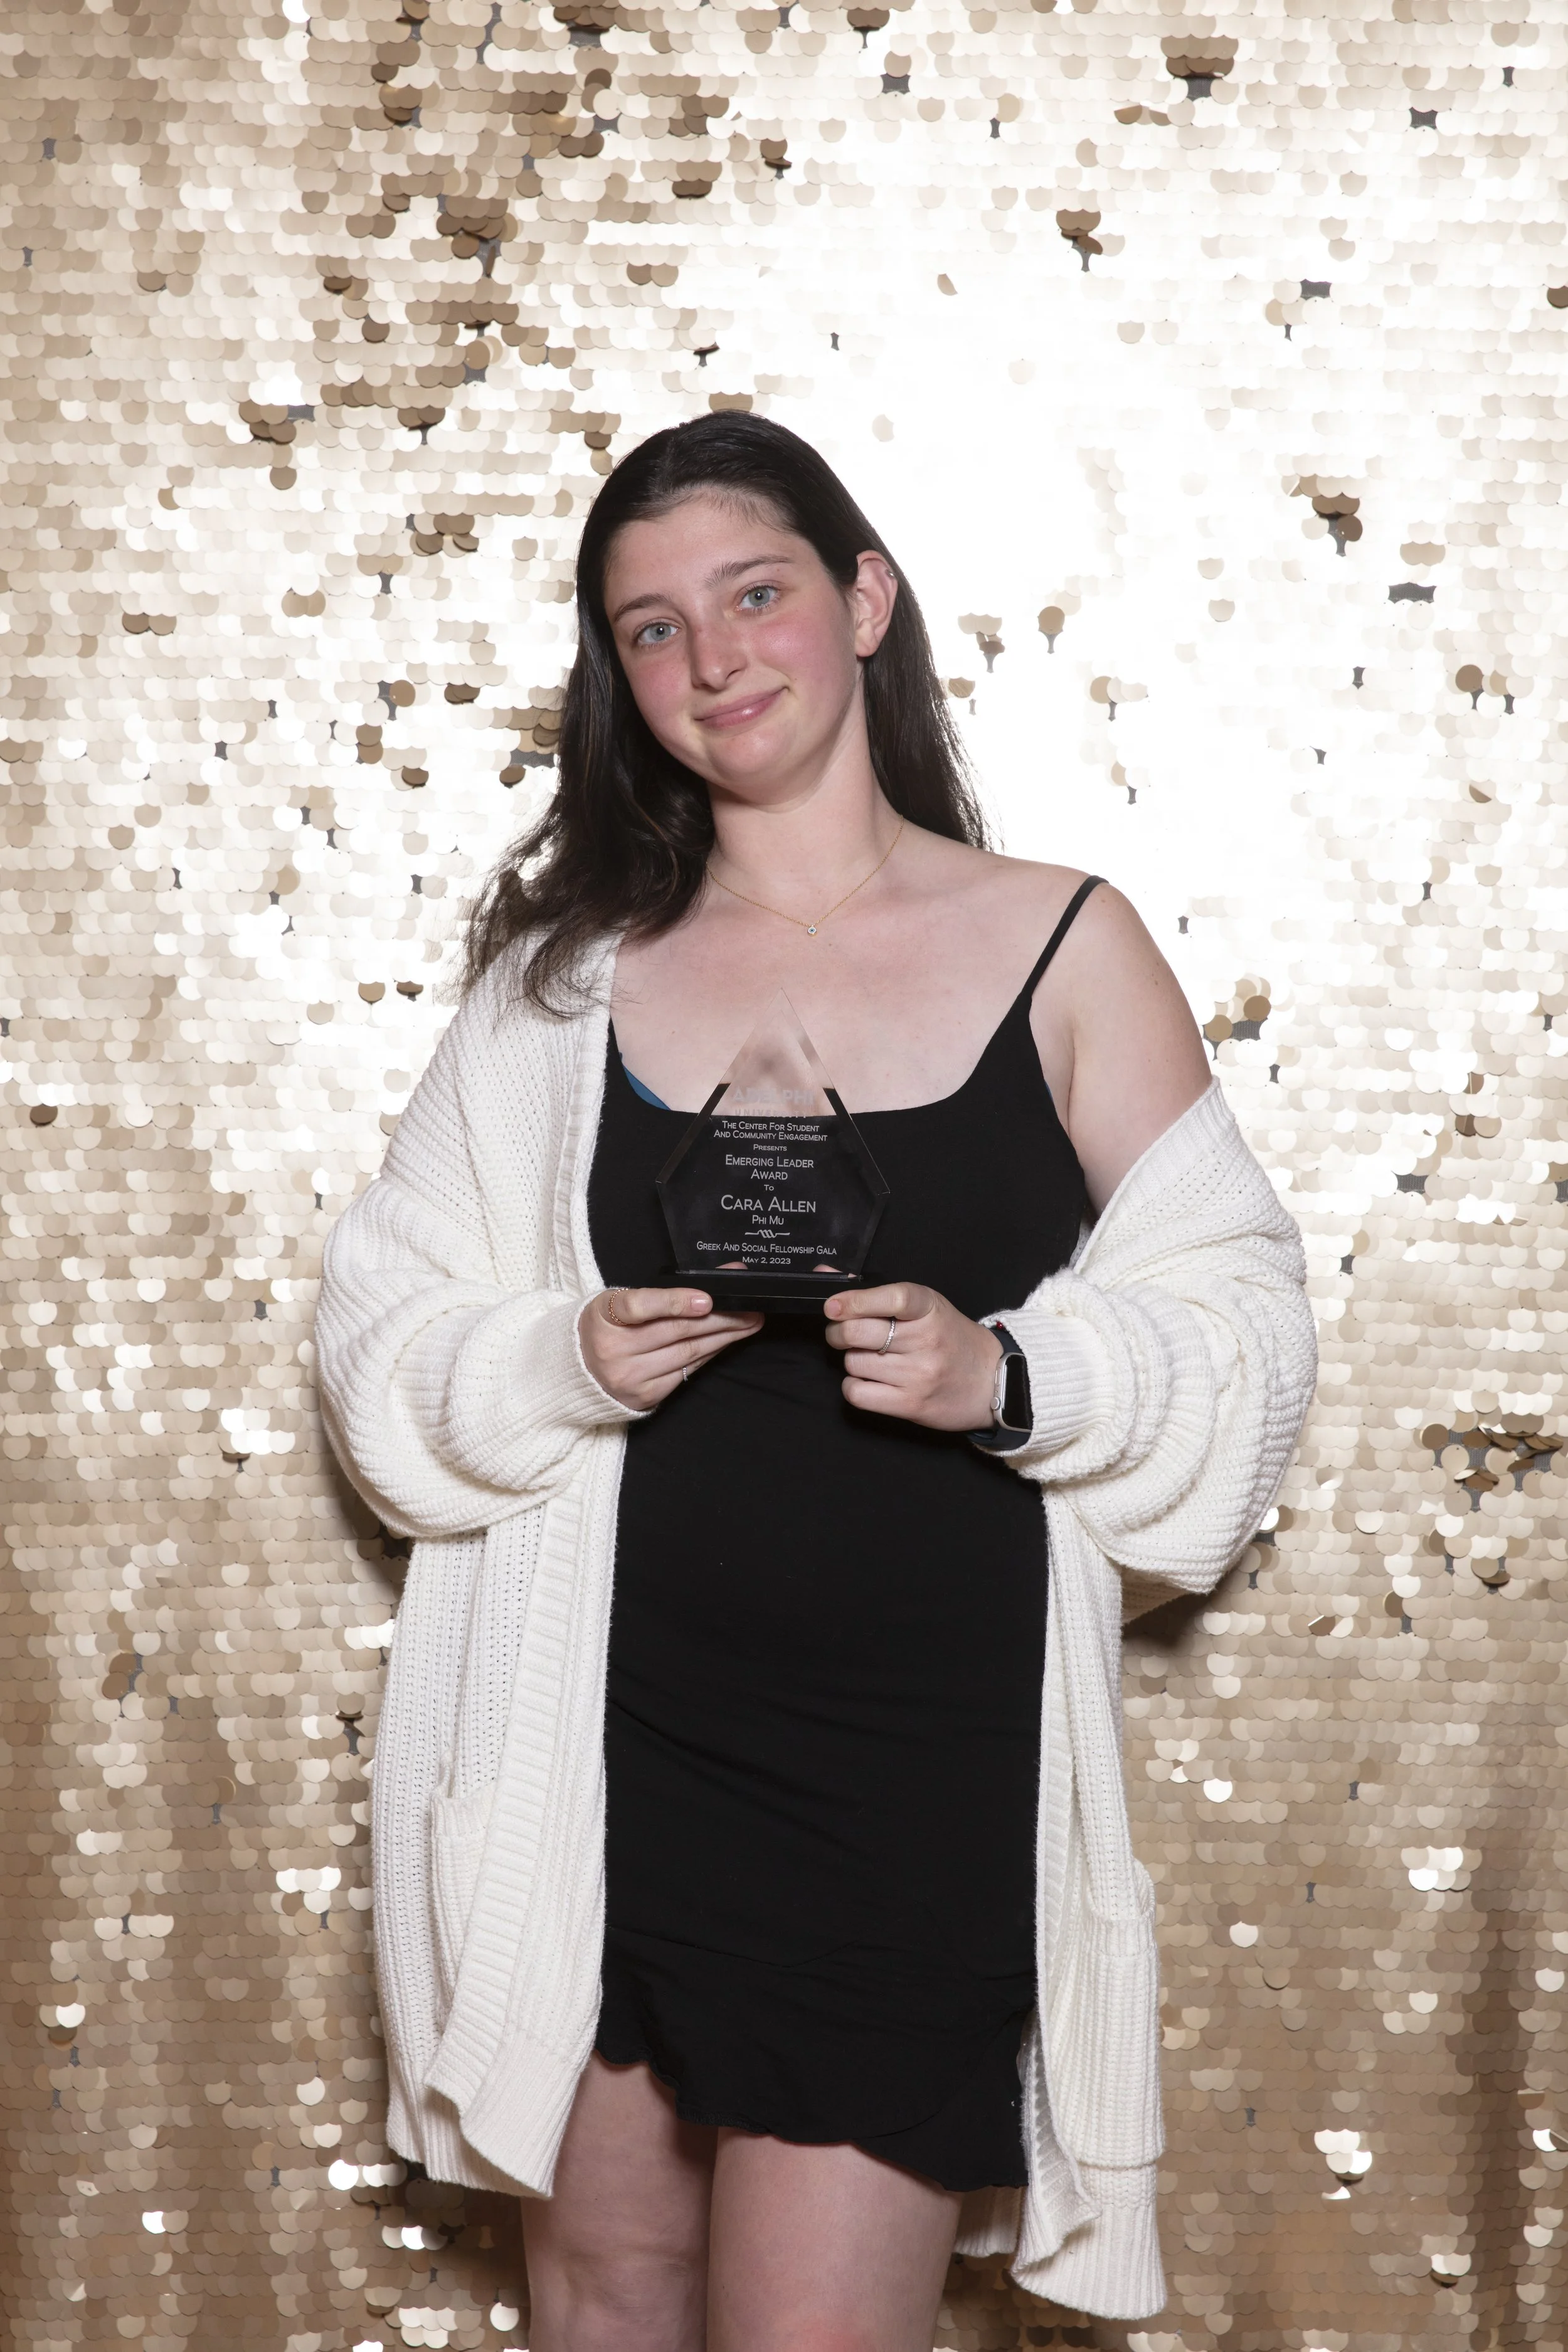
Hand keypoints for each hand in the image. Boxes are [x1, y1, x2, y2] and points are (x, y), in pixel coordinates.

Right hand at [580, 1287, 762, 1412]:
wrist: (577, 1370)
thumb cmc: (607, 1327)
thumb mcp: (618, 1302)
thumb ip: (660, 1294)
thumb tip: (715, 1283)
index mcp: (603, 1317)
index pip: (638, 1306)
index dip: (674, 1302)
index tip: (707, 1299)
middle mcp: (613, 1350)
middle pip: (676, 1331)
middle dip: (720, 1318)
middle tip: (749, 1308)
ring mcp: (629, 1377)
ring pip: (687, 1353)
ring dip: (723, 1337)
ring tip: (748, 1324)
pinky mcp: (644, 1396)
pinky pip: (686, 1373)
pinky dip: (708, 1355)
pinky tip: (724, 1343)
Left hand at [823, 1281, 1002, 1432]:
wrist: (992, 1382)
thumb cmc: (951, 1339)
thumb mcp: (926, 1307)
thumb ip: (878, 1293)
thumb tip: (823, 1274)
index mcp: (930, 1309)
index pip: (892, 1298)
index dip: (855, 1300)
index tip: (833, 1305)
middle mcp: (925, 1340)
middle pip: (858, 1333)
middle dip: (838, 1332)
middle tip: (843, 1333)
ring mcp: (919, 1375)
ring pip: (854, 1362)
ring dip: (851, 1359)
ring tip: (869, 1357)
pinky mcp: (911, 1404)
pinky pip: (858, 1393)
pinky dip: (854, 1386)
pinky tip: (868, 1380)